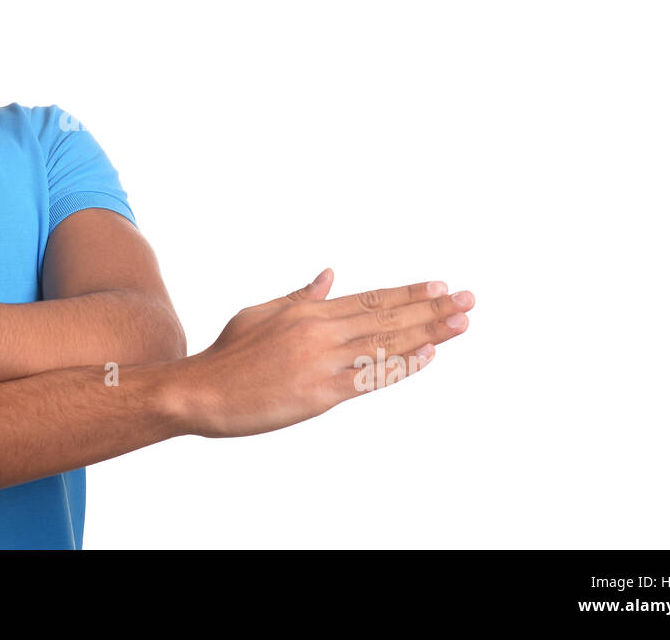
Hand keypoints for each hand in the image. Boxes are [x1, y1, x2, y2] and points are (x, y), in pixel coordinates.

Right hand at [175, 268, 472, 437]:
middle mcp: (321, 332)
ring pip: (385, 343)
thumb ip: (300, 297)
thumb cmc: (228, 355)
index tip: (440, 287)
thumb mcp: (262, 313)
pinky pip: (369, 377)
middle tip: (468, 300)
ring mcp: (323, 362)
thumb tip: (328, 275)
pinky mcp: (321, 393)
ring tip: (461, 322)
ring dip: (428, 333)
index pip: (370, 299)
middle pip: (386, 317)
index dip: (407, 294)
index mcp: (308, 313)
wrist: (201, 390)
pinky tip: (427, 355)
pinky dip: (400, 366)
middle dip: (431, 309)